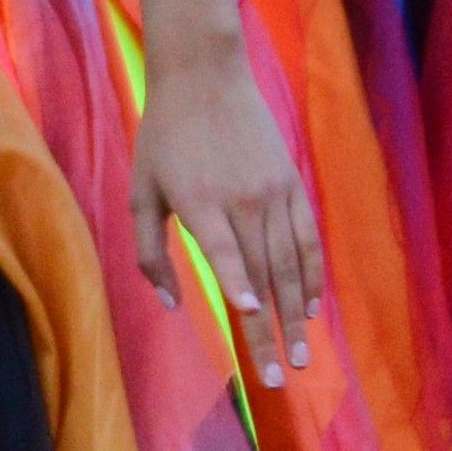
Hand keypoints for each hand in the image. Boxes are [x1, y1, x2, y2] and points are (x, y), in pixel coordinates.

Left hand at [130, 43, 322, 380]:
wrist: (205, 75)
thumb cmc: (163, 137)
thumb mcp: (140, 189)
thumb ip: (148, 251)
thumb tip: (171, 305)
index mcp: (200, 203)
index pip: (225, 253)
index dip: (239, 284)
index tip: (251, 315)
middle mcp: (242, 201)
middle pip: (263, 275)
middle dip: (272, 330)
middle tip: (282, 375)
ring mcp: (273, 193)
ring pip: (290, 264)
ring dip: (296, 314)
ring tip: (303, 354)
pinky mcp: (292, 184)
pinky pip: (308, 238)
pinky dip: (311, 275)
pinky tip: (310, 307)